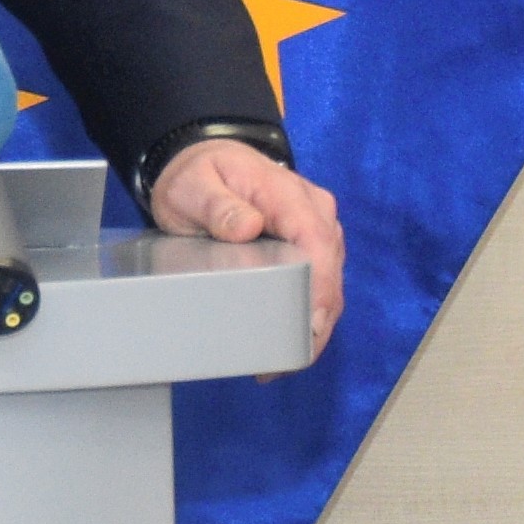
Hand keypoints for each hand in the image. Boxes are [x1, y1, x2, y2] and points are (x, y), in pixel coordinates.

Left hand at [146, 139, 344, 352]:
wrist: (206, 158)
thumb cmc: (199, 175)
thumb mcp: (194, 186)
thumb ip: (217, 205)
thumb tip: (248, 226)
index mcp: (287, 194)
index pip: (317, 240)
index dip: (321, 285)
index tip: (312, 325)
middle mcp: (313, 209)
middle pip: (330, 268)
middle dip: (317, 319)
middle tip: (284, 365)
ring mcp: (316, 225)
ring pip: (329, 279)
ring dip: (314, 323)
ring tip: (281, 364)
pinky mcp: (310, 242)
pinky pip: (319, 279)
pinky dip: (309, 313)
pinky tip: (289, 343)